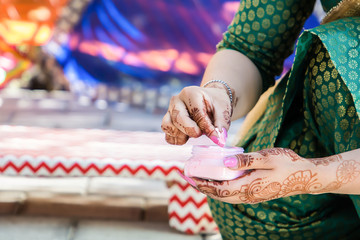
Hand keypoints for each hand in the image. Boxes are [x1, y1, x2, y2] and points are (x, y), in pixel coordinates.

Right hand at [161, 84, 231, 145]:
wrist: (209, 100)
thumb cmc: (215, 104)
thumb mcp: (223, 111)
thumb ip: (221, 125)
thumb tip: (218, 140)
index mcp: (191, 93)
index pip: (196, 112)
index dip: (205, 126)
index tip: (214, 135)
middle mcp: (177, 100)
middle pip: (178, 118)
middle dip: (190, 130)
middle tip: (200, 134)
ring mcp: (169, 110)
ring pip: (168, 125)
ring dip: (180, 135)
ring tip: (192, 135)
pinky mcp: (167, 120)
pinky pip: (166, 133)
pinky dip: (175, 139)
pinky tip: (185, 138)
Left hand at [188, 148, 338, 203]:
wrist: (305, 176)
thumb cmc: (287, 164)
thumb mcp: (267, 157)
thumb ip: (245, 160)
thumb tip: (225, 162)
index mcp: (249, 187)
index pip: (219, 189)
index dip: (203, 184)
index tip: (190, 176)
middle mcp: (248, 195)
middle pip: (219, 195)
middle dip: (203, 187)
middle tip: (189, 177)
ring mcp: (252, 196)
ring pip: (225, 196)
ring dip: (211, 188)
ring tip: (199, 179)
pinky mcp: (255, 194)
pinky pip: (233, 194)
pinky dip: (221, 188)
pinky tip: (218, 180)